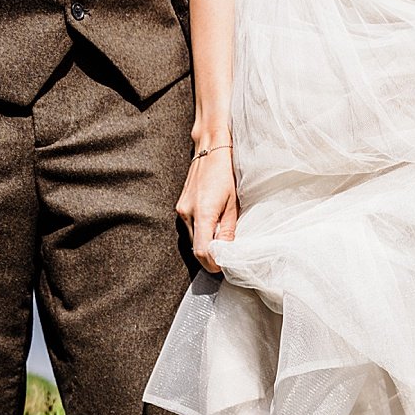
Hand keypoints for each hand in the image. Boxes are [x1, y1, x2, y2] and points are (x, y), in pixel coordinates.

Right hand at [175, 144, 238, 272]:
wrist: (211, 147)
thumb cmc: (227, 173)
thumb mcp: (233, 203)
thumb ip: (228, 230)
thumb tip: (227, 253)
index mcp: (202, 212)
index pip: (201, 251)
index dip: (213, 264)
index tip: (225, 266)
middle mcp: (187, 213)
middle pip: (196, 248)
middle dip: (211, 256)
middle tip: (228, 257)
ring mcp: (181, 210)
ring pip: (193, 239)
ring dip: (206, 244)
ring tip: (223, 239)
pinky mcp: (181, 206)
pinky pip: (191, 228)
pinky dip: (202, 233)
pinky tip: (214, 227)